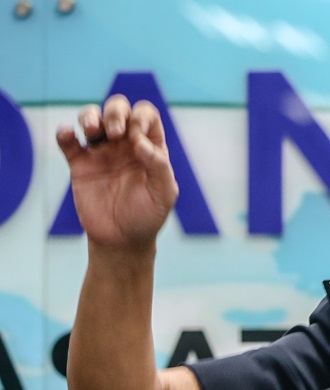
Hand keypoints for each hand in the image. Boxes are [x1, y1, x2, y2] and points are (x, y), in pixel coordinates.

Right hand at [55, 94, 178, 251]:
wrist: (122, 240)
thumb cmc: (148, 216)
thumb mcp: (164, 193)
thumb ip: (158, 166)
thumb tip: (140, 142)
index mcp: (149, 147)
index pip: (146, 115)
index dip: (140, 118)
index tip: (136, 139)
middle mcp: (125, 144)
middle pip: (118, 109)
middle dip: (115, 111)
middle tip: (115, 133)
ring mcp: (101, 152)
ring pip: (92, 118)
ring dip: (90, 116)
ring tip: (93, 131)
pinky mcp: (80, 164)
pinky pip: (69, 141)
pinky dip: (65, 133)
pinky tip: (68, 135)